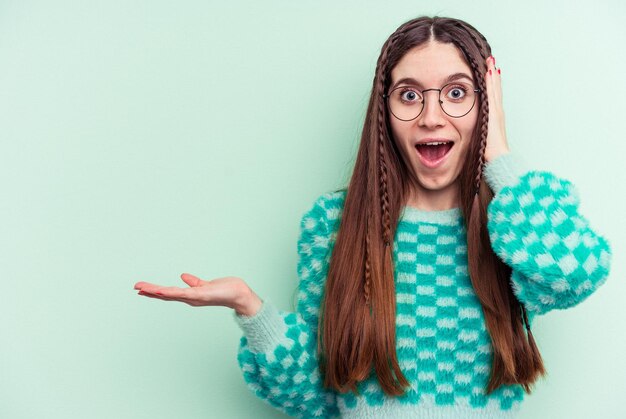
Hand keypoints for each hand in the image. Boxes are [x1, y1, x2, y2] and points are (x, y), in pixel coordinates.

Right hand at [134, 273, 262, 315]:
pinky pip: (183, 293)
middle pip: (166, 295)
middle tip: (135, 287)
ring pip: (171, 294)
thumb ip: (194, 282)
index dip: (155, 291)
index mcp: (190, 295)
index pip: (169, 293)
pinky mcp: (200, 294)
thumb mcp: (206, 285)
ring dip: (156, 291)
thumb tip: (183, 276)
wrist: (239, 294)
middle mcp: (190, 298)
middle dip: (150, 291)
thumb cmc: (225, 290)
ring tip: (142, 288)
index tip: (142, 288)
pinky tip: (161, 290)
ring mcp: (194, 297)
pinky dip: (171, 292)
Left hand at [484, 55, 509, 162]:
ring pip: (495, 89)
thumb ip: (479, 136)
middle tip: (492, 61)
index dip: (492, 87)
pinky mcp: (495, 112)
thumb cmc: (489, 155)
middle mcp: (497, 113)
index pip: (492, 99)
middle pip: (495, 91)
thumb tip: (471, 137)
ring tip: (491, 62)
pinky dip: (492, 82)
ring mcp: (497, 112)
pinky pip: (493, 94)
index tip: (489, 74)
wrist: (498, 159)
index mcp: (494, 119)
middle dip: (493, 77)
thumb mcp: (482, 142)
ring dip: (493, 75)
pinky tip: (490, 72)